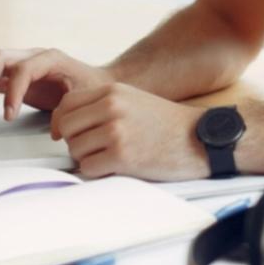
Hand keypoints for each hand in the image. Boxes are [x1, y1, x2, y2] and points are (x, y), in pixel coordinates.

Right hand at [0, 48, 112, 118]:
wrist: (97, 81)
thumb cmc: (92, 87)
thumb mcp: (85, 99)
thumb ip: (69, 112)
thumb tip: (55, 130)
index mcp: (51, 59)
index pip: (22, 69)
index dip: (12, 92)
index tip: (10, 115)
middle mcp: (34, 56)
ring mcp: (23, 62)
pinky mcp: (17, 74)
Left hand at [50, 83, 208, 180]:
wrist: (201, 138)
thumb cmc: (169, 124)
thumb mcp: (133, 100)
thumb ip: (102, 105)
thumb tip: (67, 124)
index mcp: (113, 91)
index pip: (67, 103)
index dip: (62, 122)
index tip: (65, 133)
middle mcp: (112, 107)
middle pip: (67, 127)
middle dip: (74, 141)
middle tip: (92, 149)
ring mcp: (116, 131)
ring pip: (75, 150)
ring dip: (88, 159)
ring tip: (110, 158)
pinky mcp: (122, 156)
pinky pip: (88, 168)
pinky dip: (98, 173)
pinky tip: (116, 168)